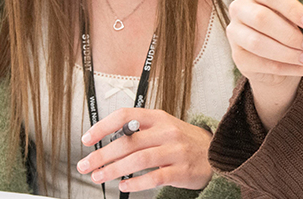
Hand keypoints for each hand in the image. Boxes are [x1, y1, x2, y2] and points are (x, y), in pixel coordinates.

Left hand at [76, 107, 214, 192]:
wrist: (216, 154)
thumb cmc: (183, 141)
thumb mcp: (163, 128)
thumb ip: (138, 133)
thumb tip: (107, 144)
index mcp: (158, 118)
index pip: (125, 116)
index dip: (102, 126)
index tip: (87, 139)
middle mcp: (166, 132)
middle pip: (127, 142)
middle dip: (101, 155)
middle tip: (86, 165)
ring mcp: (175, 151)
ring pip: (138, 160)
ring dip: (114, 170)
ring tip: (99, 176)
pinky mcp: (182, 171)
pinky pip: (154, 178)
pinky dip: (136, 183)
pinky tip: (124, 186)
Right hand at [225, 0, 302, 126]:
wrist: (284, 58)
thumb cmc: (295, 30)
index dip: (291, 8)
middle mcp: (240, 7)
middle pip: (260, 18)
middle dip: (289, 34)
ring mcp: (235, 32)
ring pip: (257, 43)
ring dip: (287, 53)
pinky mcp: (238, 56)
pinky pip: (261, 63)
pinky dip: (287, 68)